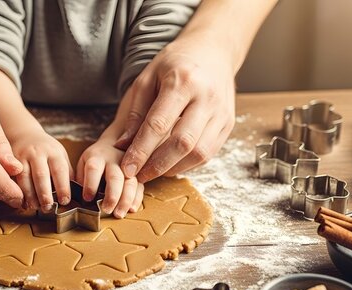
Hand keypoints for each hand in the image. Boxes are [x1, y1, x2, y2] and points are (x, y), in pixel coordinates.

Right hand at [6, 123, 71, 211]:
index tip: (64, 201)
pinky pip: (13, 178)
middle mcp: (38, 153)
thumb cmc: (47, 151)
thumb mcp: (60, 156)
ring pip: (25, 177)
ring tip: (34, 207)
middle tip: (48, 208)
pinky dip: (17, 191)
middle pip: (41, 175)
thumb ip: (66, 173)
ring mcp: (23, 156)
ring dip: (29, 195)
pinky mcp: (11, 161)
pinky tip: (22, 201)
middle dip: (44, 193)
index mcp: (54, 152)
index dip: (63, 187)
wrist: (26, 135)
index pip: (60, 170)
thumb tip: (76, 193)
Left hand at [76, 140, 143, 218]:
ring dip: (125, 200)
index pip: (93, 168)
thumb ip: (81, 179)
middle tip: (107, 210)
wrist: (113, 146)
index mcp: (96, 157)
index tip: (87, 198)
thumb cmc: (94, 161)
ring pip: (130, 182)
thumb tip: (76, 198)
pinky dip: (137, 199)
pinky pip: (140, 186)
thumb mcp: (83, 164)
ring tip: (119, 214)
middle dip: (112, 195)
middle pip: (115, 176)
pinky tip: (131, 209)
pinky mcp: (138, 173)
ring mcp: (128, 166)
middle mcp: (114, 160)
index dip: (90, 184)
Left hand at [116, 34, 235, 181]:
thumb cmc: (175, 64)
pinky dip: (188, 164)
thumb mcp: (147, 78)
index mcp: (182, 81)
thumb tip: (123, 145)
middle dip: (158, 165)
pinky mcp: (228, 123)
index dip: (141, 150)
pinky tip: (172, 164)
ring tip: (154, 171)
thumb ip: (135, 112)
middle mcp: (206, 97)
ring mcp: (221, 112)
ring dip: (174, 168)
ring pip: (199, 152)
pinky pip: (209, 153)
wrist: (213, 51)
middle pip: (182, 142)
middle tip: (139, 175)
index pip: (159, 124)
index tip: (127, 168)